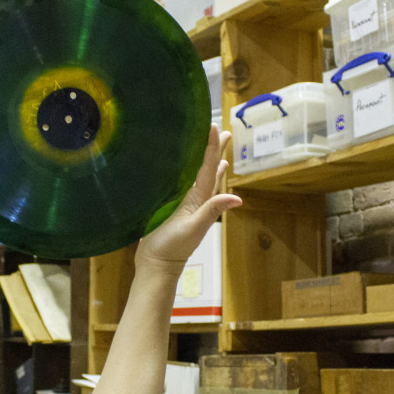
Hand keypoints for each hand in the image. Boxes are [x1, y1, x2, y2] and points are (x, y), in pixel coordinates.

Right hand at [135, 124, 240, 275]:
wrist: (156, 265)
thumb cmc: (172, 247)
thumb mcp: (193, 227)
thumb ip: (212, 211)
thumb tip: (238, 199)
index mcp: (200, 201)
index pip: (209, 169)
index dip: (213, 148)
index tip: (217, 128)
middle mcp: (196, 201)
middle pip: (209, 171)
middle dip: (216, 152)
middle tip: (224, 132)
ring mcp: (185, 206)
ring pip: (200, 180)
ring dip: (208, 165)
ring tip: (217, 153)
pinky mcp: (171, 210)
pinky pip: (184, 188)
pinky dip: (190, 178)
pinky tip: (189, 177)